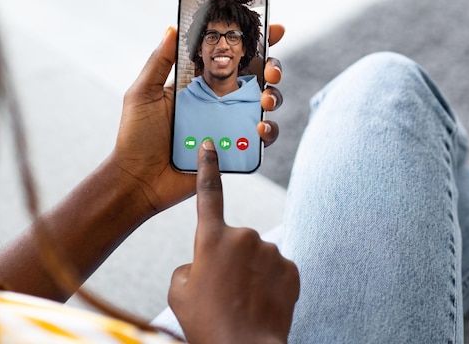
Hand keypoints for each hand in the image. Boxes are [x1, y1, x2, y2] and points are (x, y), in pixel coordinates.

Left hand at [111, 25, 285, 214]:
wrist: (139, 180)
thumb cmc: (136, 137)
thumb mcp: (143, 93)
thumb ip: (159, 61)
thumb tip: (172, 27)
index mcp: (198, 83)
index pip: (230, 56)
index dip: (254, 42)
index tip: (274, 29)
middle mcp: (217, 101)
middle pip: (255, 78)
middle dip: (272, 68)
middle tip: (271, 70)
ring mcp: (227, 125)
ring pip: (264, 105)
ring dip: (274, 97)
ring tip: (266, 101)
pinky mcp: (233, 150)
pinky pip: (260, 140)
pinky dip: (269, 132)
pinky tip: (260, 129)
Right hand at [168, 140, 299, 343]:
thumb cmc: (206, 322)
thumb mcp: (178, 290)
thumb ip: (189, 264)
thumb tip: (204, 261)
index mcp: (212, 238)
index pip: (209, 193)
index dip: (208, 167)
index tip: (210, 145)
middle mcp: (243, 236)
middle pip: (233, 240)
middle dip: (229, 260)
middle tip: (223, 291)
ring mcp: (270, 250)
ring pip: (256, 256)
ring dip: (249, 272)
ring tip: (242, 301)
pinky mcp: (290, 266)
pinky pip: (275, 268)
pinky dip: (268, 282)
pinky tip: (261, 301)